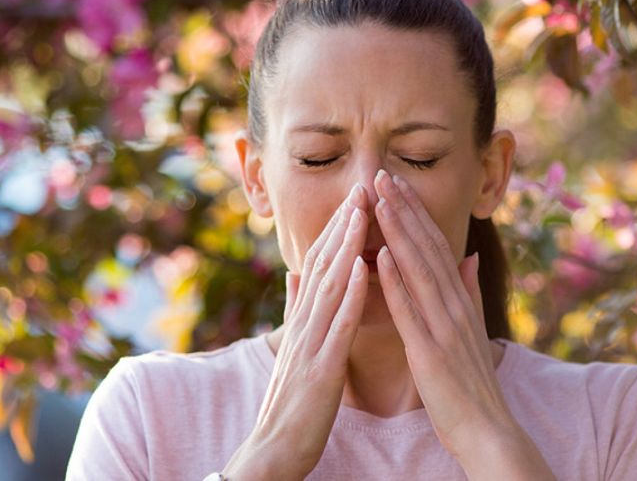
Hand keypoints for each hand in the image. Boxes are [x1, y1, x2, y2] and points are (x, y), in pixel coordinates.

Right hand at [222, 183, 370, 480]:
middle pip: (324, 265)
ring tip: (363, 211)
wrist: (273, 451)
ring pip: (329, 286)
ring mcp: (310, 344)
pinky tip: (363, 267)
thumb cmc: (291, 403)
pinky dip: (350, 294)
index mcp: (304, 320)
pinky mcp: (320, 369)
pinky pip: (337, 326)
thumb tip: (295, 271)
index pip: (322, 264)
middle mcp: (304, 325)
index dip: (338, 229)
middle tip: (362, 185)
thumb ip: (295, 308)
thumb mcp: (294, 348)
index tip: (356, 196)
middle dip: (343, 224)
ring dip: (346, 245)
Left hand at [371, 169, 529, 463]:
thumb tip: (467, 256)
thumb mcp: (472, 329)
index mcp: (460, 300)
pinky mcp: (430, 352)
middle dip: (404, 209)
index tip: (395, 182)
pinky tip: (379, 257)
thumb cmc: (471, 383)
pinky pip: (410, 311)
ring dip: (398, 232)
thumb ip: (469, 290)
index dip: (415, 212)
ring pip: (418, 270)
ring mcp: (444, 327)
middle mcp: (454, 306)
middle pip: (426, 248)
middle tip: (382, 174)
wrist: (487, 430)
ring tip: (379, 200)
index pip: (435, 246)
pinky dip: (395, 282)